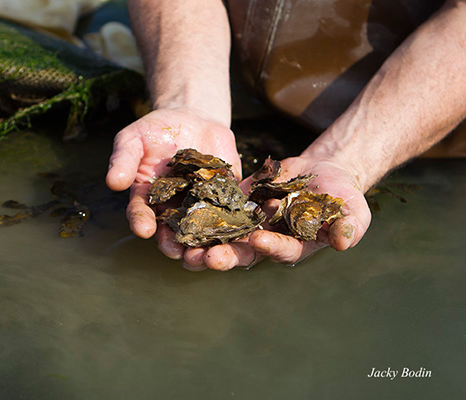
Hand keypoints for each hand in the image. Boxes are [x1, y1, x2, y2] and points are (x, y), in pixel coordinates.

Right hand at [106, 107, 240, 258]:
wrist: (191, 119)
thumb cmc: (155, 131)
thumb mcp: (133, 140)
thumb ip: (124, 160)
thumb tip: (113, 183)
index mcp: (147, 200)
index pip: (142, 215)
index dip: (142, 222)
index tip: (144, 229)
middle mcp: (173, 211)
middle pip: (173, 235)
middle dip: (176, 246)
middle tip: (179, 253)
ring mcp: (201, 208)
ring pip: (204, 235)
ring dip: (208, 248)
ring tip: (211, 255)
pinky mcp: (226, 201)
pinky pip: (232, 216)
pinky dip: (238, 227)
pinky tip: (243, 233)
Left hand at [182, 156, 371, 270]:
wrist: (323, 173)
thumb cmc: (342, 196)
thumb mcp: (353, 210)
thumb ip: (348, 226)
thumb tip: (343, 242)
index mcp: (292, 246)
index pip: (279, 251)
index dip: (269, 246)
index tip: (257, 238)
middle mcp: (265, 240)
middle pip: (241, 252)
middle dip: (224, 256)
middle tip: (205, 259)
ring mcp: (248, 222)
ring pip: (221, 235)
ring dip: (202, 241)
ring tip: (182, 245)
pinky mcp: (235, 204)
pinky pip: (214, 208)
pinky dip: (198, 212)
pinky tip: (178, 213)